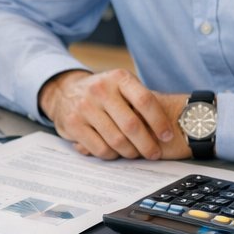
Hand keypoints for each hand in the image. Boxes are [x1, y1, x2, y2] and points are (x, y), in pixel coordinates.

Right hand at [38, 69, 187, 159]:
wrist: (65, 91)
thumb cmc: (104, 93)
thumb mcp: (121, 86)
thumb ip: (140, 100)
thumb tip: (169, 128)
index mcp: (118, 77)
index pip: (145, 101)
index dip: (159, 122)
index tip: (168, 136)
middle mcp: (100, 89)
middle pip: (132, 125)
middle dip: (147, 144)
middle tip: (154, 154)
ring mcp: (85, 106)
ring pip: (117, 140)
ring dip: (131, 152)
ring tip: (136, 154)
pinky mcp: (73, 124)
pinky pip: (100, 149)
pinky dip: (112, 155)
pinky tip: (116, 152)